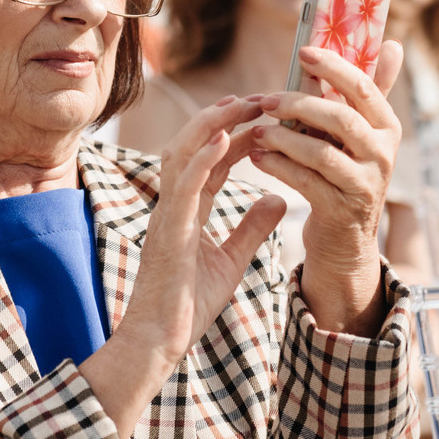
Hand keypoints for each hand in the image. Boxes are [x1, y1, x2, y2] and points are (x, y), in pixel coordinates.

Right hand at [86, 95, 289, 438]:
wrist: (159, 341)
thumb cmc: (187, 306)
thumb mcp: (232, 260)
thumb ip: (252, 227)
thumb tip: (278, 199)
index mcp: (188, 209)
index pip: (212, 159)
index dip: (235, 133)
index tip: (263, 114)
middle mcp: (174, 204)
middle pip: (194, 145)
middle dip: (224, 116)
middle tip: (257, 97)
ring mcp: (168, 214)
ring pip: (183, 153)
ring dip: (212, 124)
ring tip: (242, 102)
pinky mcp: (169, 230)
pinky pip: (184, 184)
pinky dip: (203, 156)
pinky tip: (225, 136)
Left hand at [244, 42, 403, 331]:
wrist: (345, 239)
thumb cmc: (344, 171)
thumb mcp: (360, 133)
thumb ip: (369, 90)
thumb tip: (391, 43)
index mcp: (388, 128)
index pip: (364, 88)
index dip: (333, 67)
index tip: (302, 52)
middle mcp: (384, 155)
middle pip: (341, 119)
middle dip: (299, 104)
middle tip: (266, 99)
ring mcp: (364, 185)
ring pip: (320, 152)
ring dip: (281, 138)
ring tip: (255, 131)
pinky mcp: (340, 210)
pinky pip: (304, 181)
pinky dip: (276, 165)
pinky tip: (256, 156)